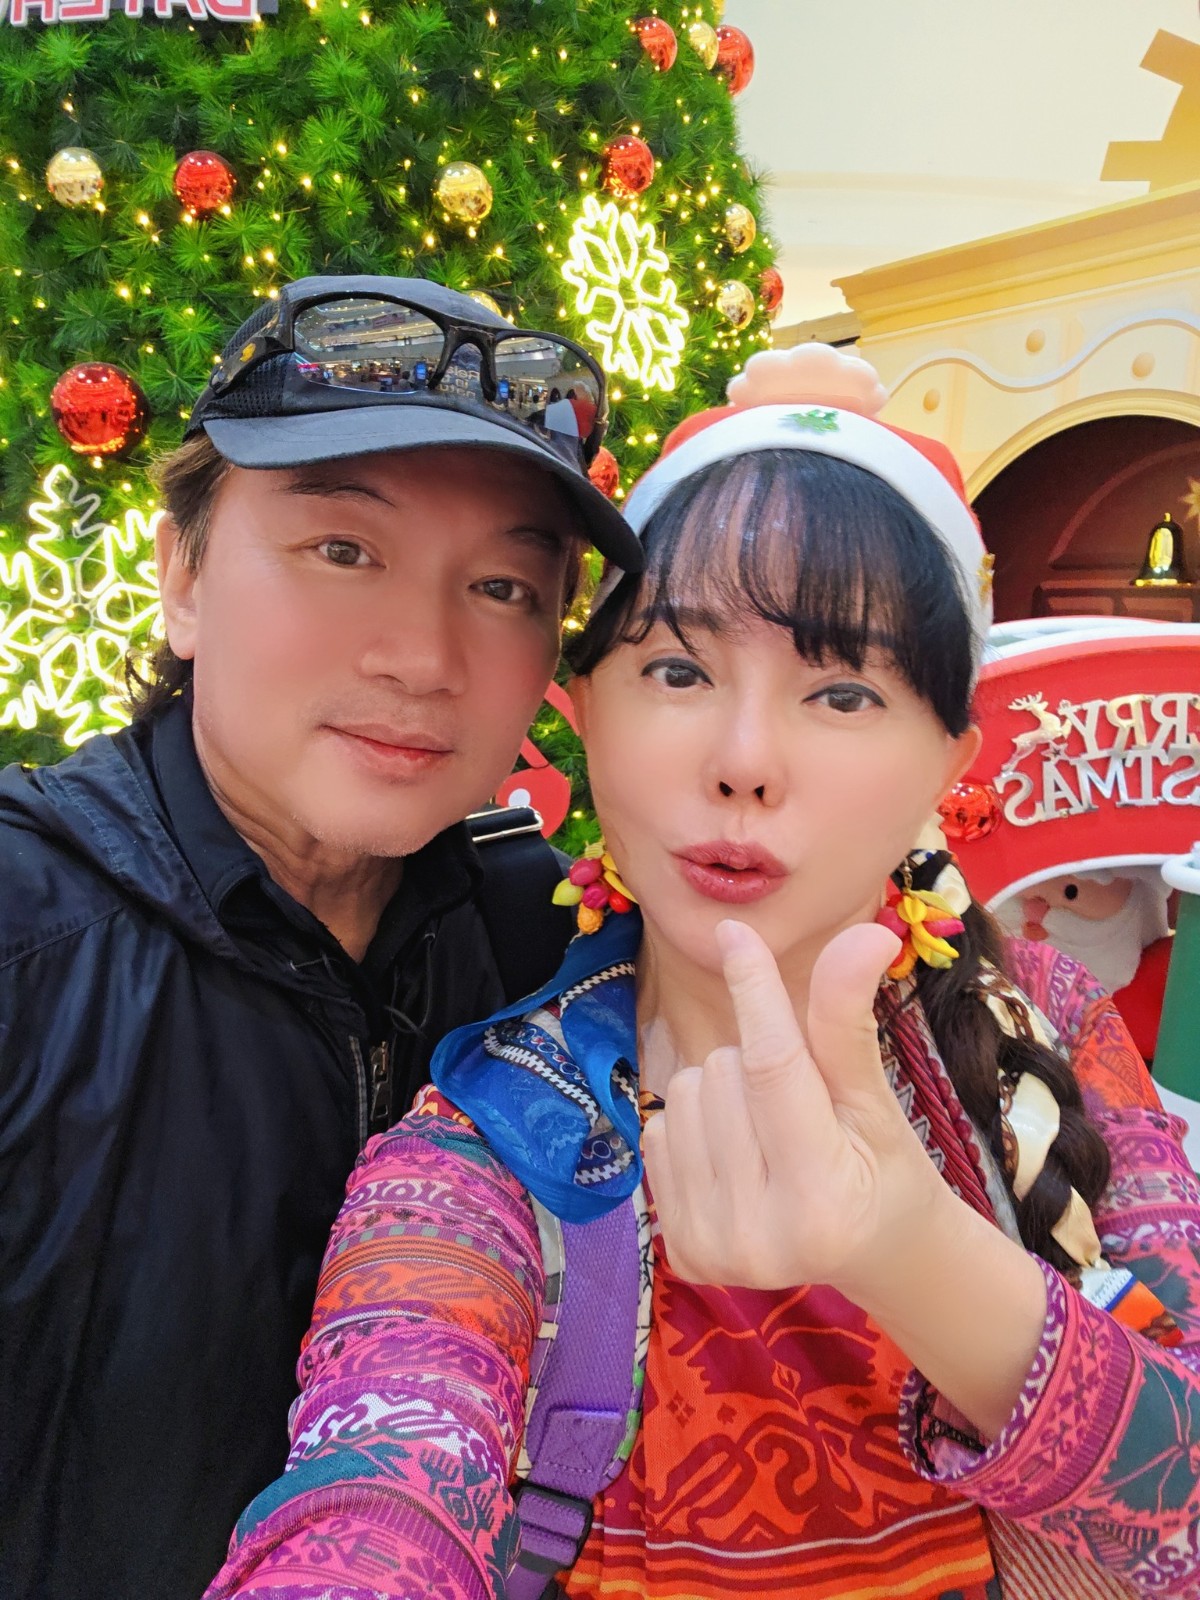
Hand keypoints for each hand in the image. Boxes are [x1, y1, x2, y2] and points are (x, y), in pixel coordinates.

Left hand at [641, 918, 949, 1299]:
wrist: (873, 1255)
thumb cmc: (885, 1169)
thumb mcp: (875, 1098)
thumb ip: (848, 1020)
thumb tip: (867, 932)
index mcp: (822, 1197)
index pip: (774, 1068)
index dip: (755, 993)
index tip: (735, 934)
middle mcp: (759, 1235)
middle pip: (725, 1073)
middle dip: (757, 1064)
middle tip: (802, 1109)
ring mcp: (712, 1247)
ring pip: (687, 1094)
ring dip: (725, 1092)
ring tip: (771, 1133)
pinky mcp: (681, 1250)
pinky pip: (659, 1129)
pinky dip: (697, 1124)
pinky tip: (738, 1158)